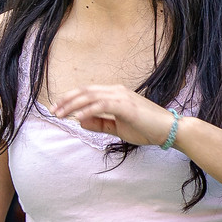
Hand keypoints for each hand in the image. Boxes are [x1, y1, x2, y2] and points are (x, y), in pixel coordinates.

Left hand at [50, 84, 178, 147]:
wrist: (169, 130)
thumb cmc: (145, 128)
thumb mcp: (117, 127)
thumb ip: (99, 123)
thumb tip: (79, 120)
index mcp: (115, 94)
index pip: (87, 91)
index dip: (70, 98)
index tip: (56, 108)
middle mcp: (117, 91)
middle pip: (85, 91)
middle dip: (66, 100)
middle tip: (52, 110)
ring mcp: (122, 97)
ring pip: (91, 96)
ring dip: (73, 105)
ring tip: (60, 114)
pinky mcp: (126, 106)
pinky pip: (102, 105)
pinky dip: (88, 110)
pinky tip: (78, 117)